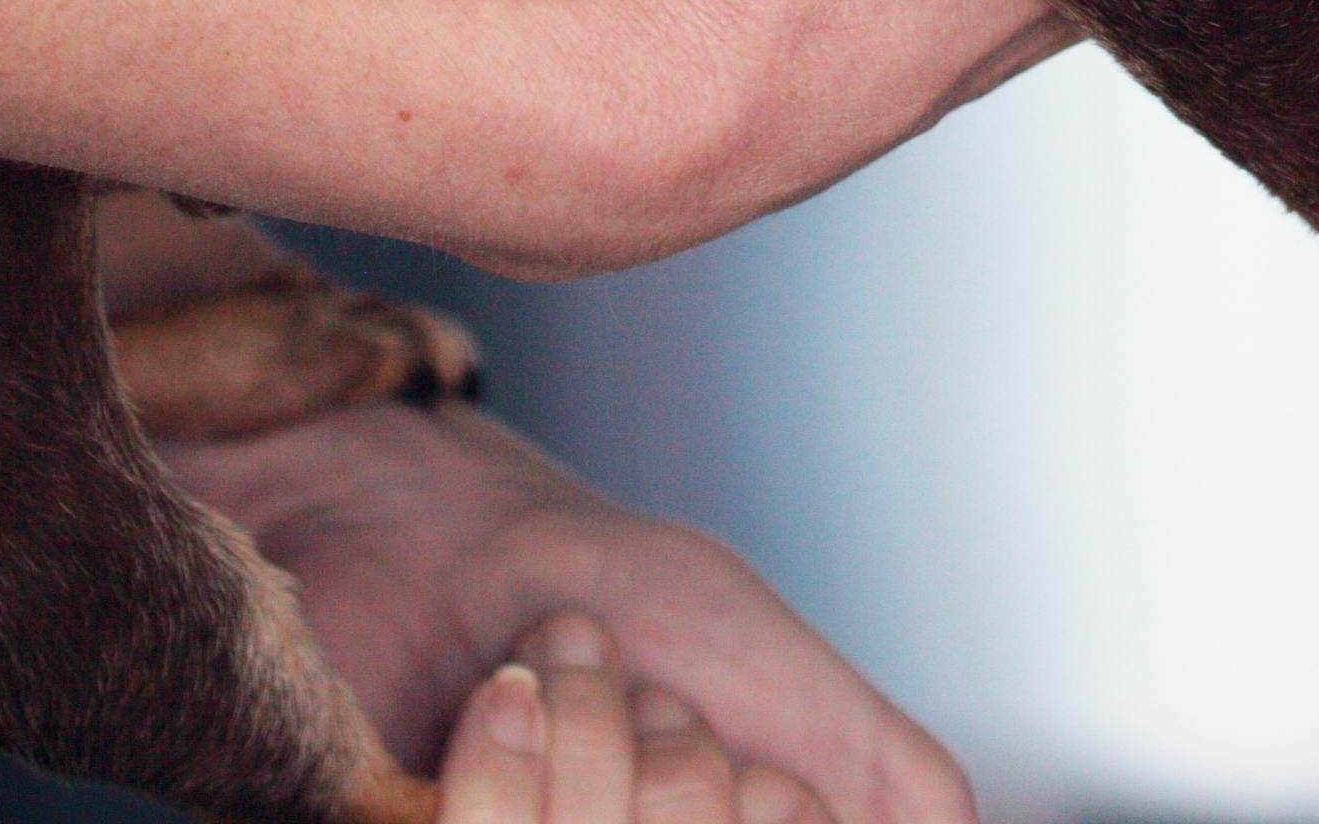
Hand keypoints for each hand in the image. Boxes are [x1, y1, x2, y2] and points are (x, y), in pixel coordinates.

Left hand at [167, 413, 969, 823]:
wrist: (428, 523)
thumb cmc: (604, 588)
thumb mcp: (780, 675)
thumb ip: (890, 778)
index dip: (770, 806)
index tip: (741, 755)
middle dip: (681, 770)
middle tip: (632, 699)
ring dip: (593, 747)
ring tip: (548, 683)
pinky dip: (508, 759)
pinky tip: (495, 702)